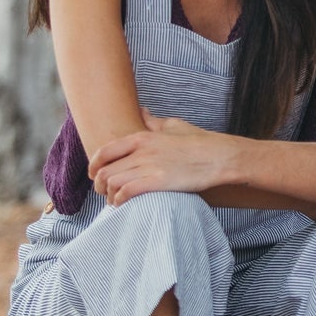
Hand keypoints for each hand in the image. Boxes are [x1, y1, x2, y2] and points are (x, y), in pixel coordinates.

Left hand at [88, 112, 237, 205]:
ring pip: (112, 183)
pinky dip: (120, 201)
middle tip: (104, 193)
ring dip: (109, 195)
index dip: (94, 166)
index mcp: (143, 137)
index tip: (94, 175)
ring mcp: (150, 166)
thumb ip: (153, 122)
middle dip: (99, 185)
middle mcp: (142, 151)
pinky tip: (124, 204)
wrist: (221, 156)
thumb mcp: (174, 126)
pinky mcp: (158, 181)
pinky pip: (126, 192)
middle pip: (104, 171)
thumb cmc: (200, 142)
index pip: (105, 151)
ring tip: (115, 201)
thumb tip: (141, 111)